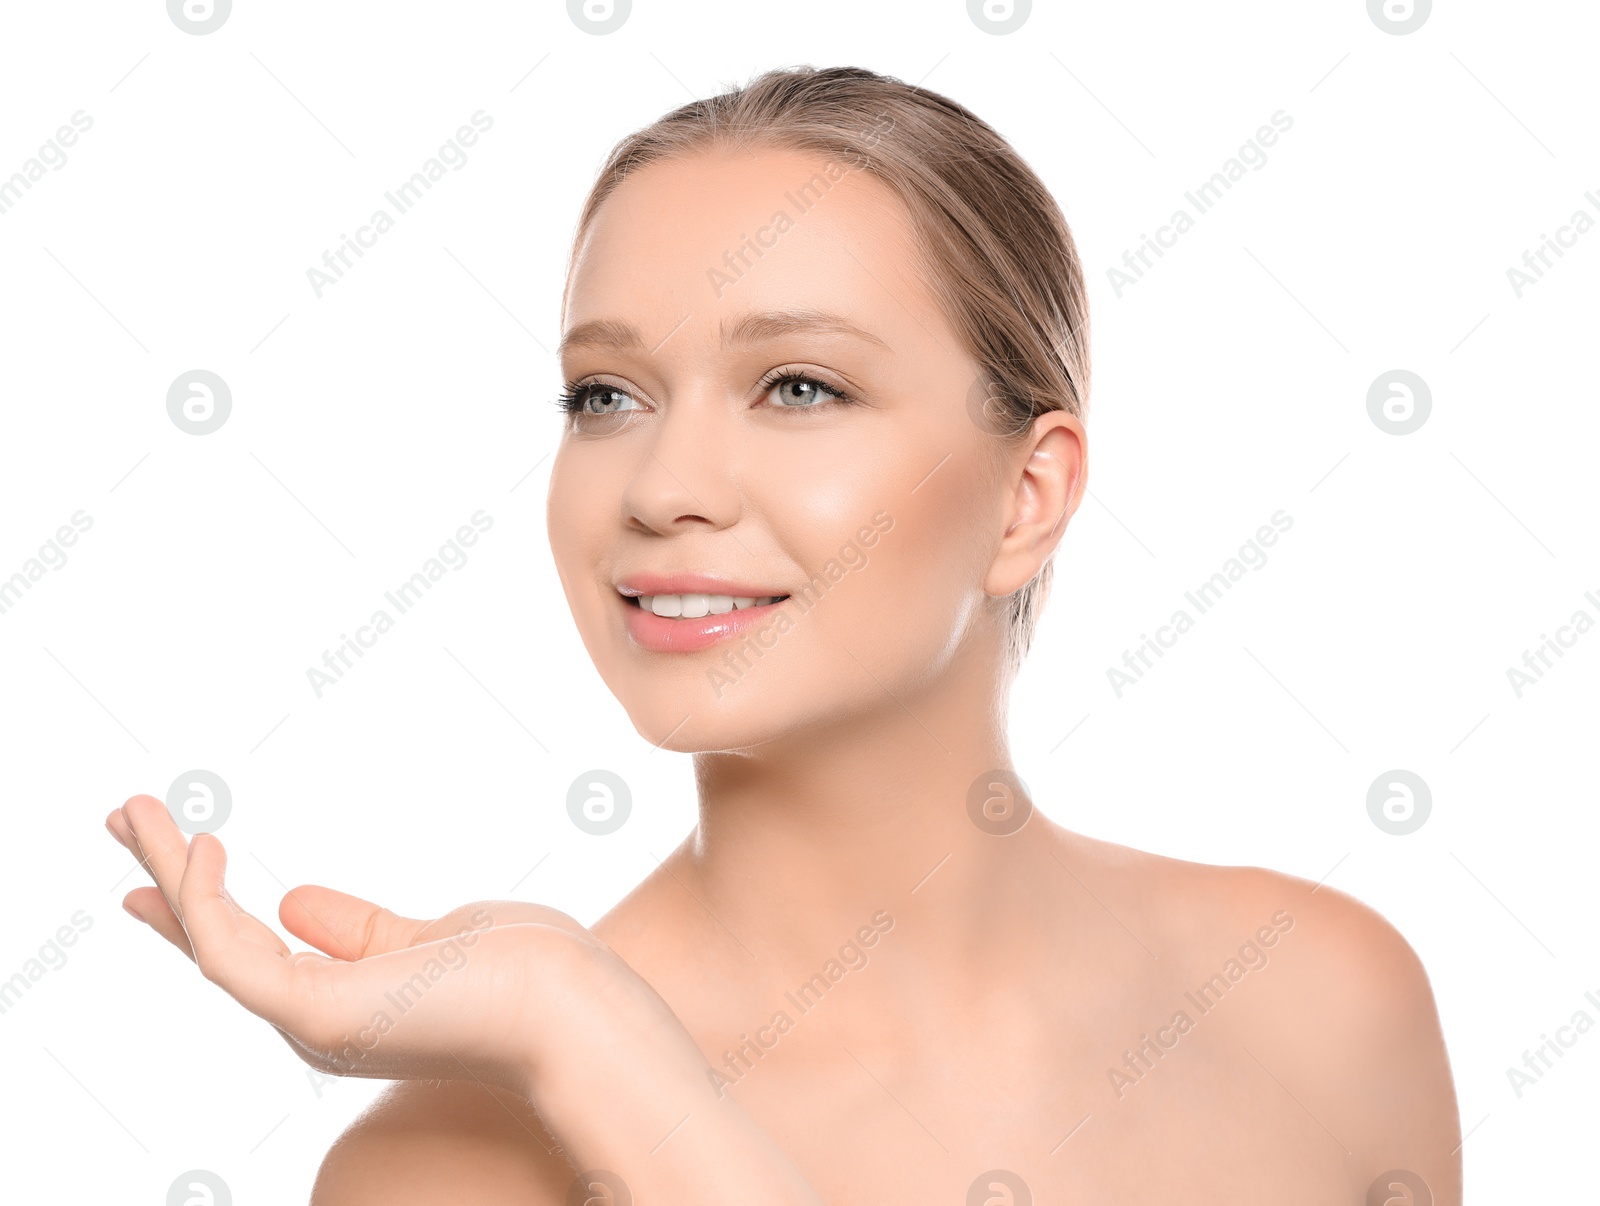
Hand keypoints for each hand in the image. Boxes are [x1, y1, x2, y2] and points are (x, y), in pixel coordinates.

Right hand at [107, 794, 826, 1202]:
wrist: (575, 1010)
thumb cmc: (521, 976)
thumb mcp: (426, 939)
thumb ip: (359, 930)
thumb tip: (295, 904)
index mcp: (342, 1006)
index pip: (251, 954)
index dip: (198, 909)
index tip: (170, 861)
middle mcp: (316, 1024)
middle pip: (217, 947)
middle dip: (165, 883)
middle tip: (125, 817)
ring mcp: (314, 1025)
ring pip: (212, 945)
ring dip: (168, 874)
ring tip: (134, 809)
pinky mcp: (320, 1015)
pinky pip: (235, 953)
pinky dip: (206, 902)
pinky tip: (204, 846)